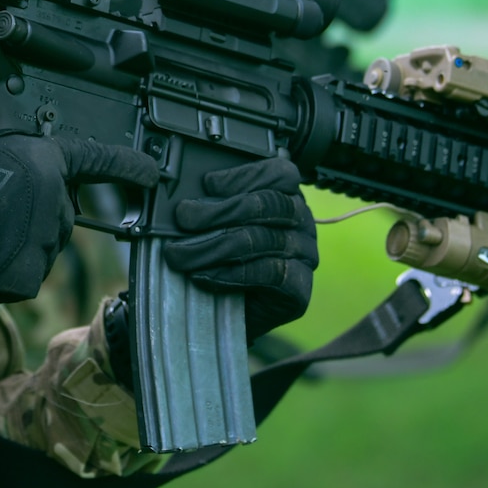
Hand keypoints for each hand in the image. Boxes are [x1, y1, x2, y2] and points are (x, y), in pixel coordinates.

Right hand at [0, 132, 158, 313]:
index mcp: (44, 161)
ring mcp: (46, 243)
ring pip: (39, 246)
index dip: (128, 166)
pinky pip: (22, 274)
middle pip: (59, 213)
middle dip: (35, 215)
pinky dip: (2, 270)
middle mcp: (55, 202)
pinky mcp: (32, 278)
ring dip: (16, 243)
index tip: (152, 172)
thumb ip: (12, 163)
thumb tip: (10, 173)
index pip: (99, 161)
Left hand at [162, 157, 318, 341]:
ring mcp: (305, 255)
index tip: (207, 184)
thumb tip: (186, 195)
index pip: (279, 174)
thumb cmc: (223, 258)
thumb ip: (211, 204)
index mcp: (287, 196)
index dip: (244, 176)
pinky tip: (203, 275)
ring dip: (214, 246)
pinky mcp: (301, 289)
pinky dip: (231, 273)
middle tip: (183, 218)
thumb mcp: (217, 224)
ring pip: (263, 240)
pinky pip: (270, 274)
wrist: (229, 313)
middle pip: (269, 204)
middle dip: (220, 210)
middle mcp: (302, 222)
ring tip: (181, 254)